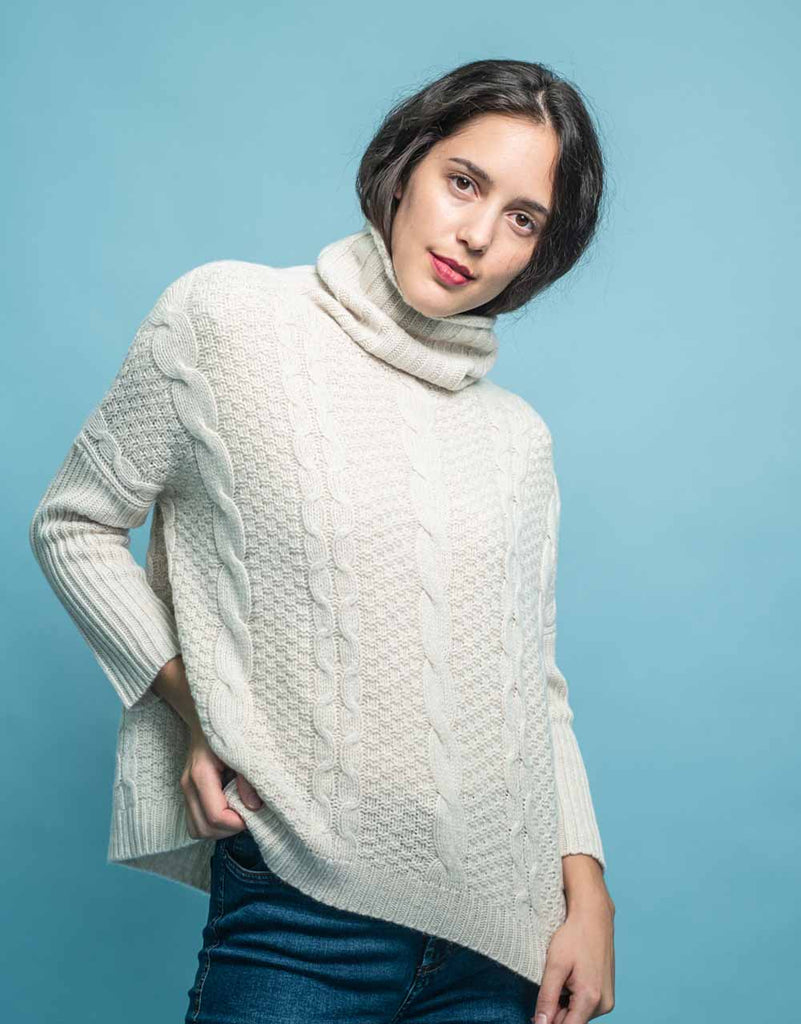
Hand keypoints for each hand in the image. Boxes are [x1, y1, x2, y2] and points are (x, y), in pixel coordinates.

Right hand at [180, 728, 263, 839]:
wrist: (207, 718)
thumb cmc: (228, 730)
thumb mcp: (243, 750)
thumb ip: (249, 778)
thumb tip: (254, 807)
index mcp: (202, 774)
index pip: (216, 815)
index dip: (236, 823)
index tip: (253, 813)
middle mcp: (188, 785)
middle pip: (203, 829)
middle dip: (228, 830)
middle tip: (247, 816)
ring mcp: (185, 790)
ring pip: (196, 829)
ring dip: (218, 830)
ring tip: (237, 815)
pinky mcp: (188, 793)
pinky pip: (195, 821)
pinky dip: (211, 824)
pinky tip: (227, 810)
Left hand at [531, 890, 614, 1023]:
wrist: (594, 917)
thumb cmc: (574, 937)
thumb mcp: (555, 966)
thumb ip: (547, 998)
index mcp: (591, 999)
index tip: (534, 1017)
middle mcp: (603, 1005)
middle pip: (572, 1022)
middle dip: (555, 1013)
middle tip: (546, 989)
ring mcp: (607, 1000)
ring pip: (578, 1015)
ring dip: (564, 1006)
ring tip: (560, 979)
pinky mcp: (606, 995)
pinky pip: (585, 1007)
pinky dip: (573, 1000)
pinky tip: (569, 980)